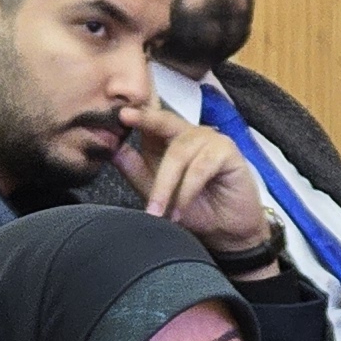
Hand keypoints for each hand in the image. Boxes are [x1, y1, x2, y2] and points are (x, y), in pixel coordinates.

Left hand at [115, 110, 274, 268]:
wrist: (226, 231)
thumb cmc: (194, 208)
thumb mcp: (156, 192)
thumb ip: (135, 170)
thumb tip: (112, 150)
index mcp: (172, 139)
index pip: (152, 120)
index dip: (136, 112)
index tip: (117, 109)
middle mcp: (191, 133)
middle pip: (164, 122)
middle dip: (145, 120)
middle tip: (125, 118)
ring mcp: (211, 140)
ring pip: (179, 153)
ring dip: (165, 185)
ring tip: (157, 212)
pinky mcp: (228, 152)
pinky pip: (201, 167)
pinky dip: (187, 191)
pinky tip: (180, 210)